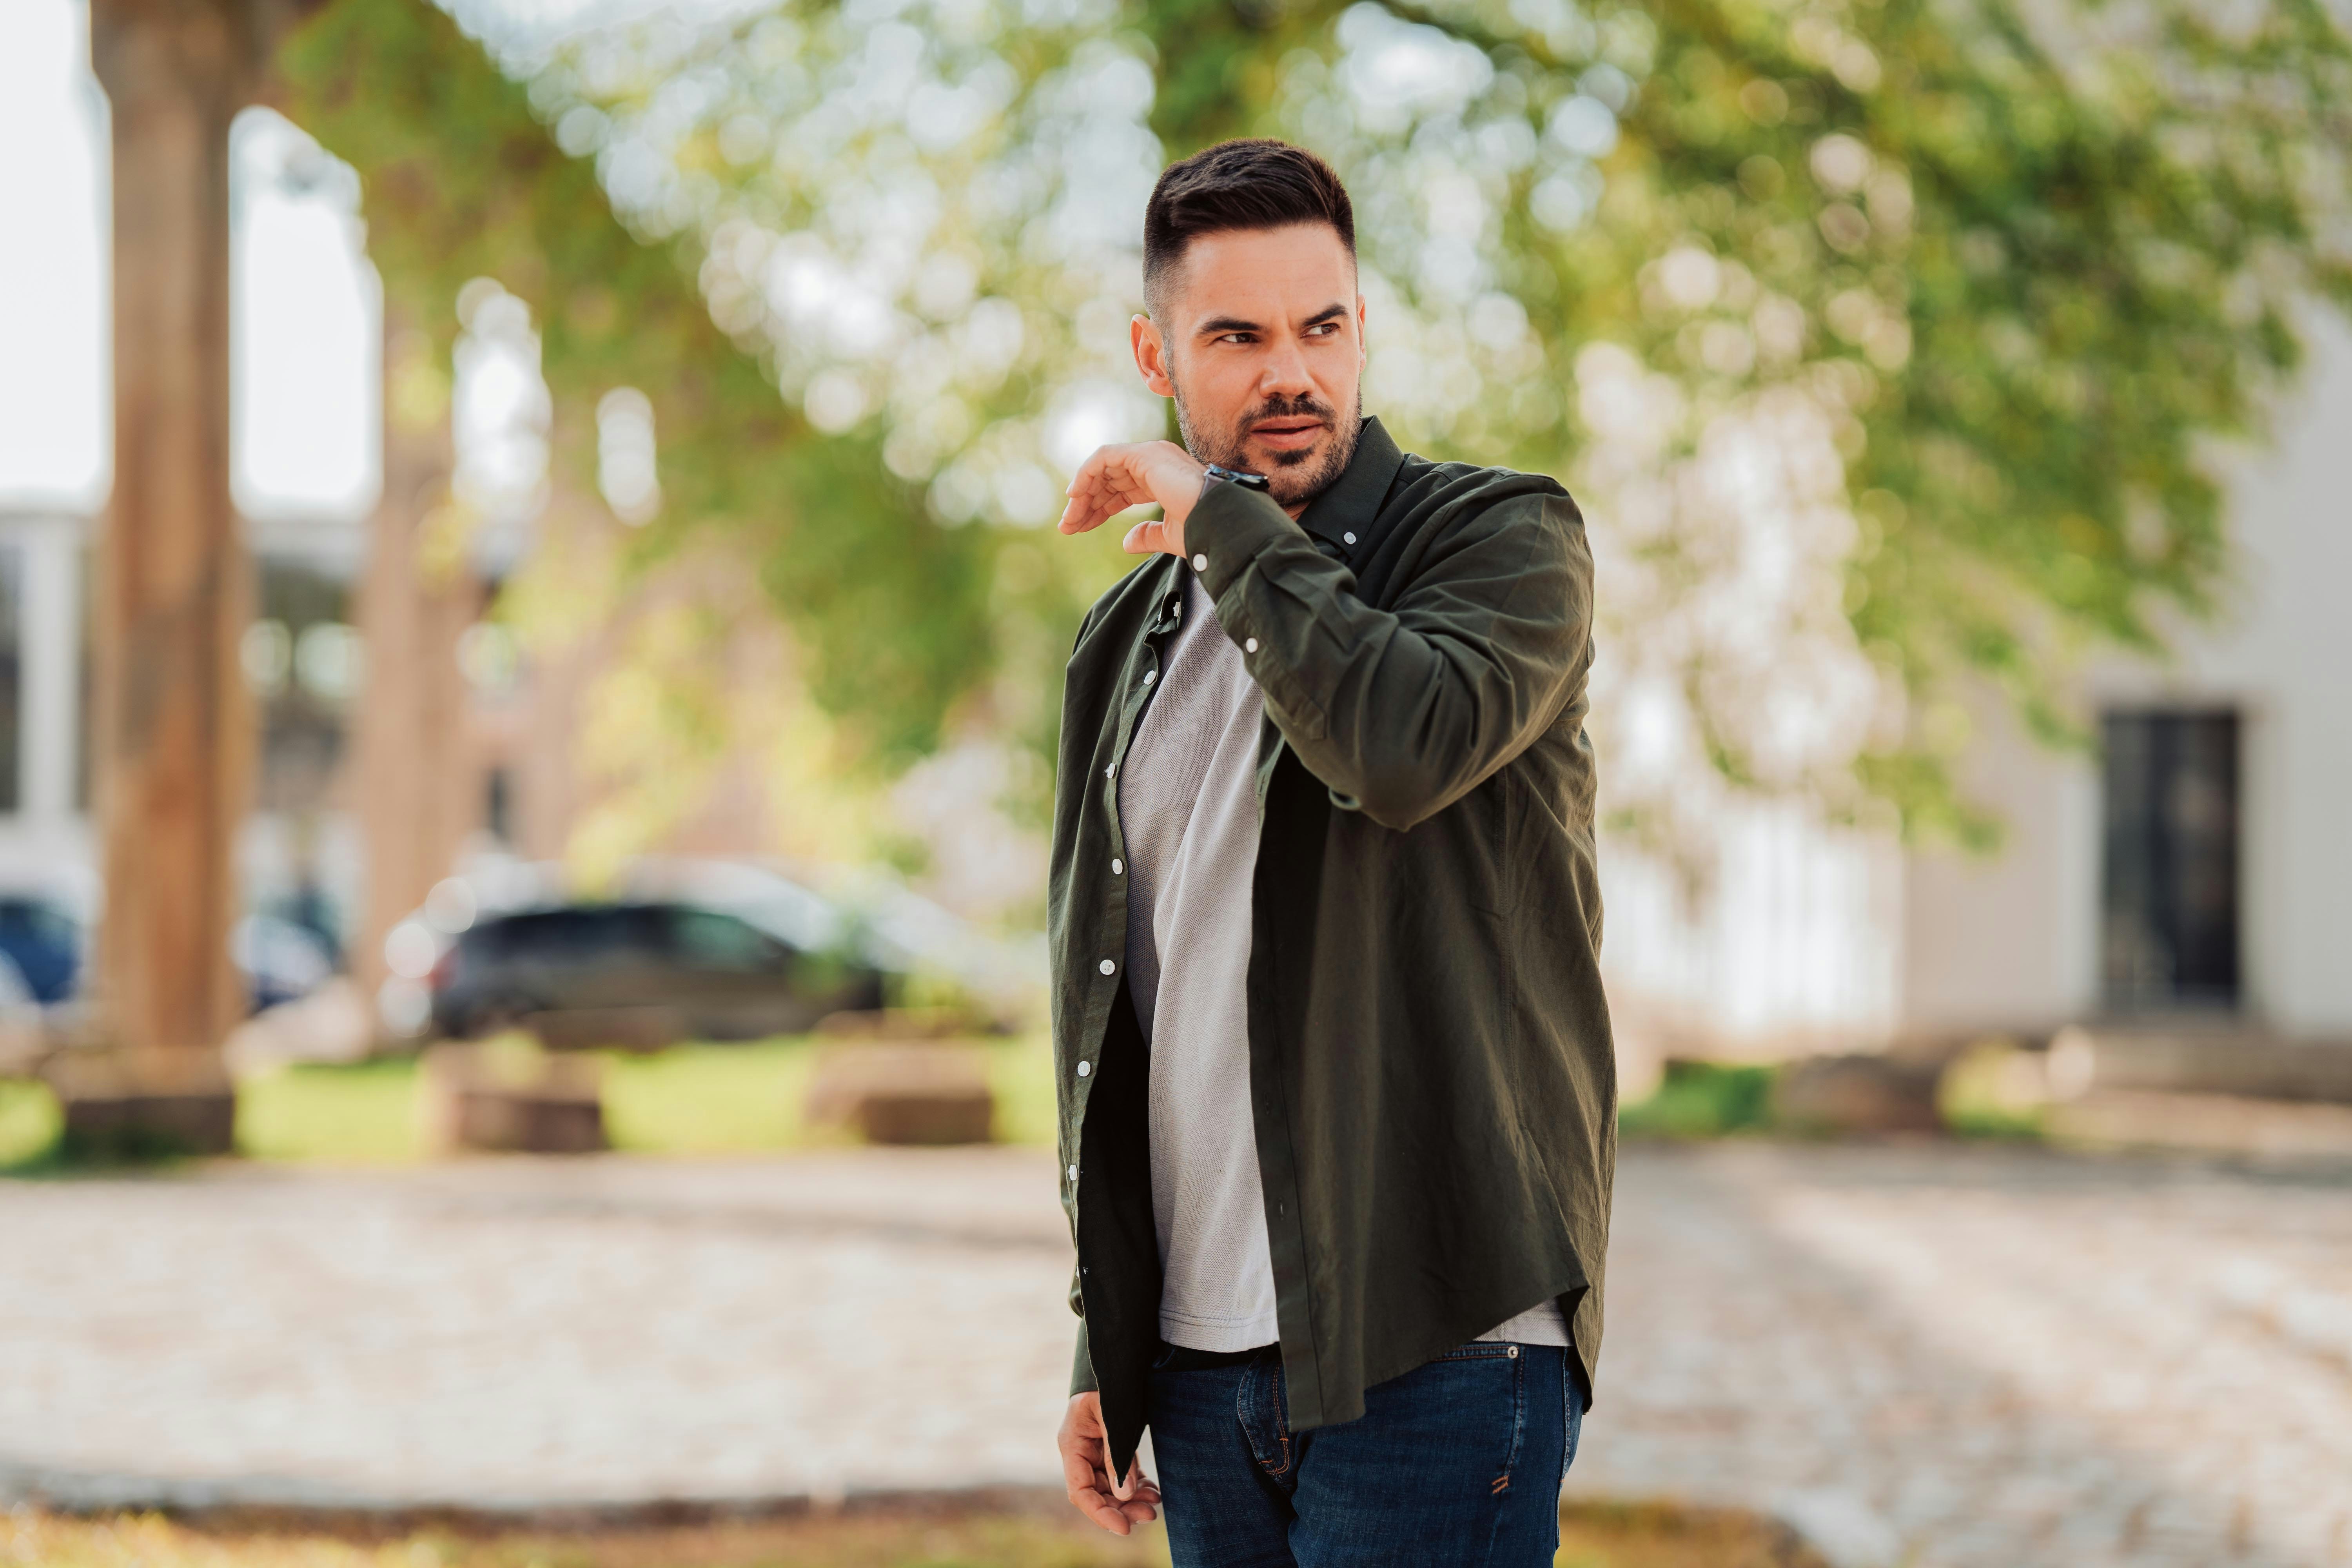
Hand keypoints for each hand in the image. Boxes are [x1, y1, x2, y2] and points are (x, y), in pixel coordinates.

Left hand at [1057, 440, 1207, 557]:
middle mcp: (1156, 463)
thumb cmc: (1202, 531)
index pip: (1121, 491)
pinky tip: (1075, 495)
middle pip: (1109, 480)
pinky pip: (1105, 457)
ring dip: (1082, 493)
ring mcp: (1151, 456)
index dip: (1099, 510)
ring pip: (1103, 469)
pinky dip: (1086, 473)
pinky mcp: (1145, 455)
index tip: (1080, 528)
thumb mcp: (1169, 536)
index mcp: (1162, 480)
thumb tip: (1126, 541)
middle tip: (1067, 526)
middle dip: (1086, 503)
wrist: (1219, 523)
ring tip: (1069, 518)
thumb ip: (1147, 535)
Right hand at [1058, 1391, 1161, 1534]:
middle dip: (1121, 1508)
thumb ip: (1116, 1454)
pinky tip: (1152, 1491)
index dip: (1100, 1513)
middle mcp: (1081, 1450)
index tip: (1123, 1528)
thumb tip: (1124, 1495)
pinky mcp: (1111, 1446)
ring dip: (1131, 1499)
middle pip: (1097, 1493)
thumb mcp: (1113, 1414)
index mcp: (1072, 1443)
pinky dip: (1135, 1484)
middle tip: (1150, 1515)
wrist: (1119, 1353)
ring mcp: (1096, 1449)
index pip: (1080, 1491)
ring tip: (1154, 1505)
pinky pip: (1121, 1473)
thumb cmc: (1112, 1379)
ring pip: (1112, 1486)